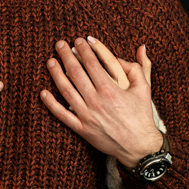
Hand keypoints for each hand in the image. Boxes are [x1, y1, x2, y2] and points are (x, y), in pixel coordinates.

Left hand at [41, 37, 161, 167]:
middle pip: (76, 72)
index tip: (78, 40)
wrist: (139, 147)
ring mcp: (87, 115)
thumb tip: (141, 47)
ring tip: (50, 61)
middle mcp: (96, 101)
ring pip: (66, 90)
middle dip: (66, 56)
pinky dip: (51, 104)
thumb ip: (139, 67)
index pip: (92, 62)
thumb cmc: (142, 116)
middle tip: (59, 44)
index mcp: (110, 89)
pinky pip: (62, 115)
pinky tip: (43, 92)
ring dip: (56, 74)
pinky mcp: (82, 129)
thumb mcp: (144, 90)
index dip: (83, 49)